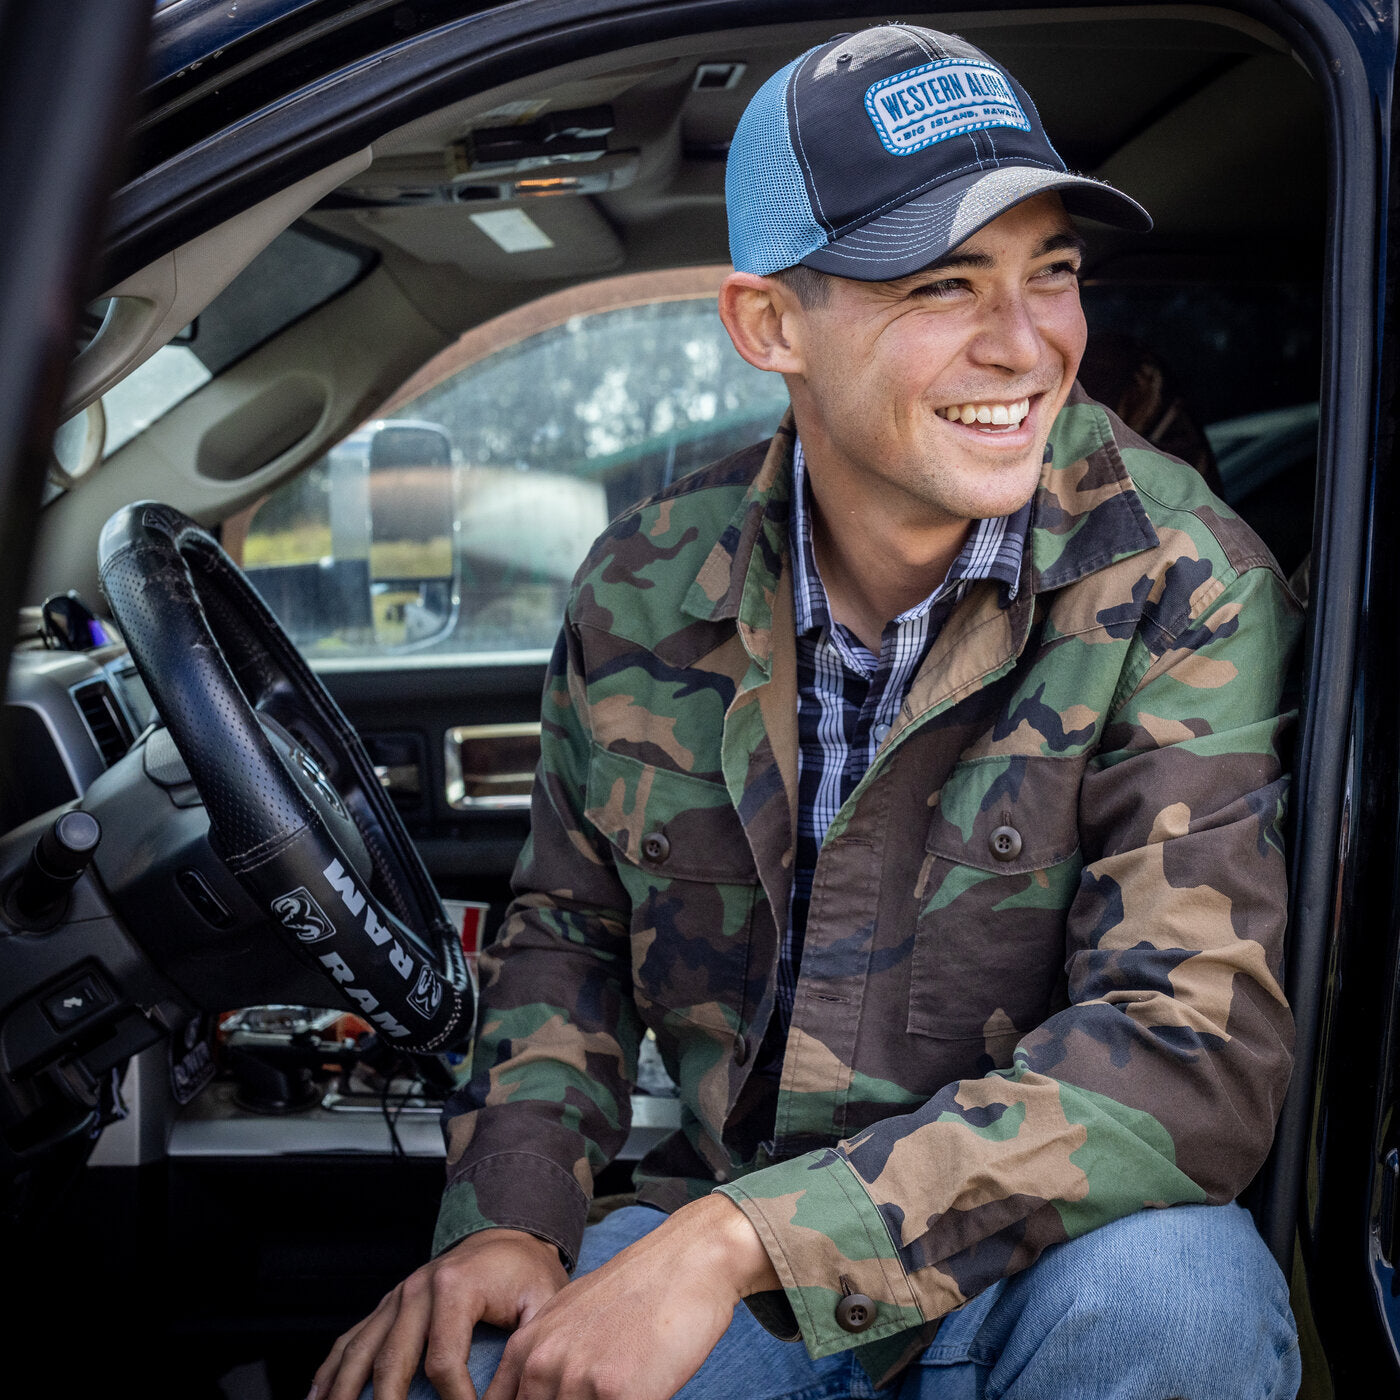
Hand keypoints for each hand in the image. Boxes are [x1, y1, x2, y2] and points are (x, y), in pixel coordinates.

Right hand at [311, 1228, 568, 1399]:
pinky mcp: (389, 1303)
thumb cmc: (527, 1273)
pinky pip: (353, 1338)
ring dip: (345, 1391)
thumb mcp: (541, 1304)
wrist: (508, 1233)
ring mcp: (397, 1296)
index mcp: (455, 1288)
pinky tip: (318, 1397)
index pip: (443, 1362)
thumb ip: (525, 1351)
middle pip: (391, 1361)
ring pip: (361, 1352)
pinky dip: (332, 1370)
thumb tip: (510, 1396)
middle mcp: (417, 1289)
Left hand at [483, 1194, 779, 1399]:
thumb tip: (534, 1392)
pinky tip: (645, 1388)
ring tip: (624, 1386)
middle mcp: (543, 1365)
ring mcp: (578, 1382)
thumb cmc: (635, 1291)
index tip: (564, 1397)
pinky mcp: (619, 1395)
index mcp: (525, 1349)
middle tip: (597, 1391)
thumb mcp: (570, 1316)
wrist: (687, 1261)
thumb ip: (546, 1360)